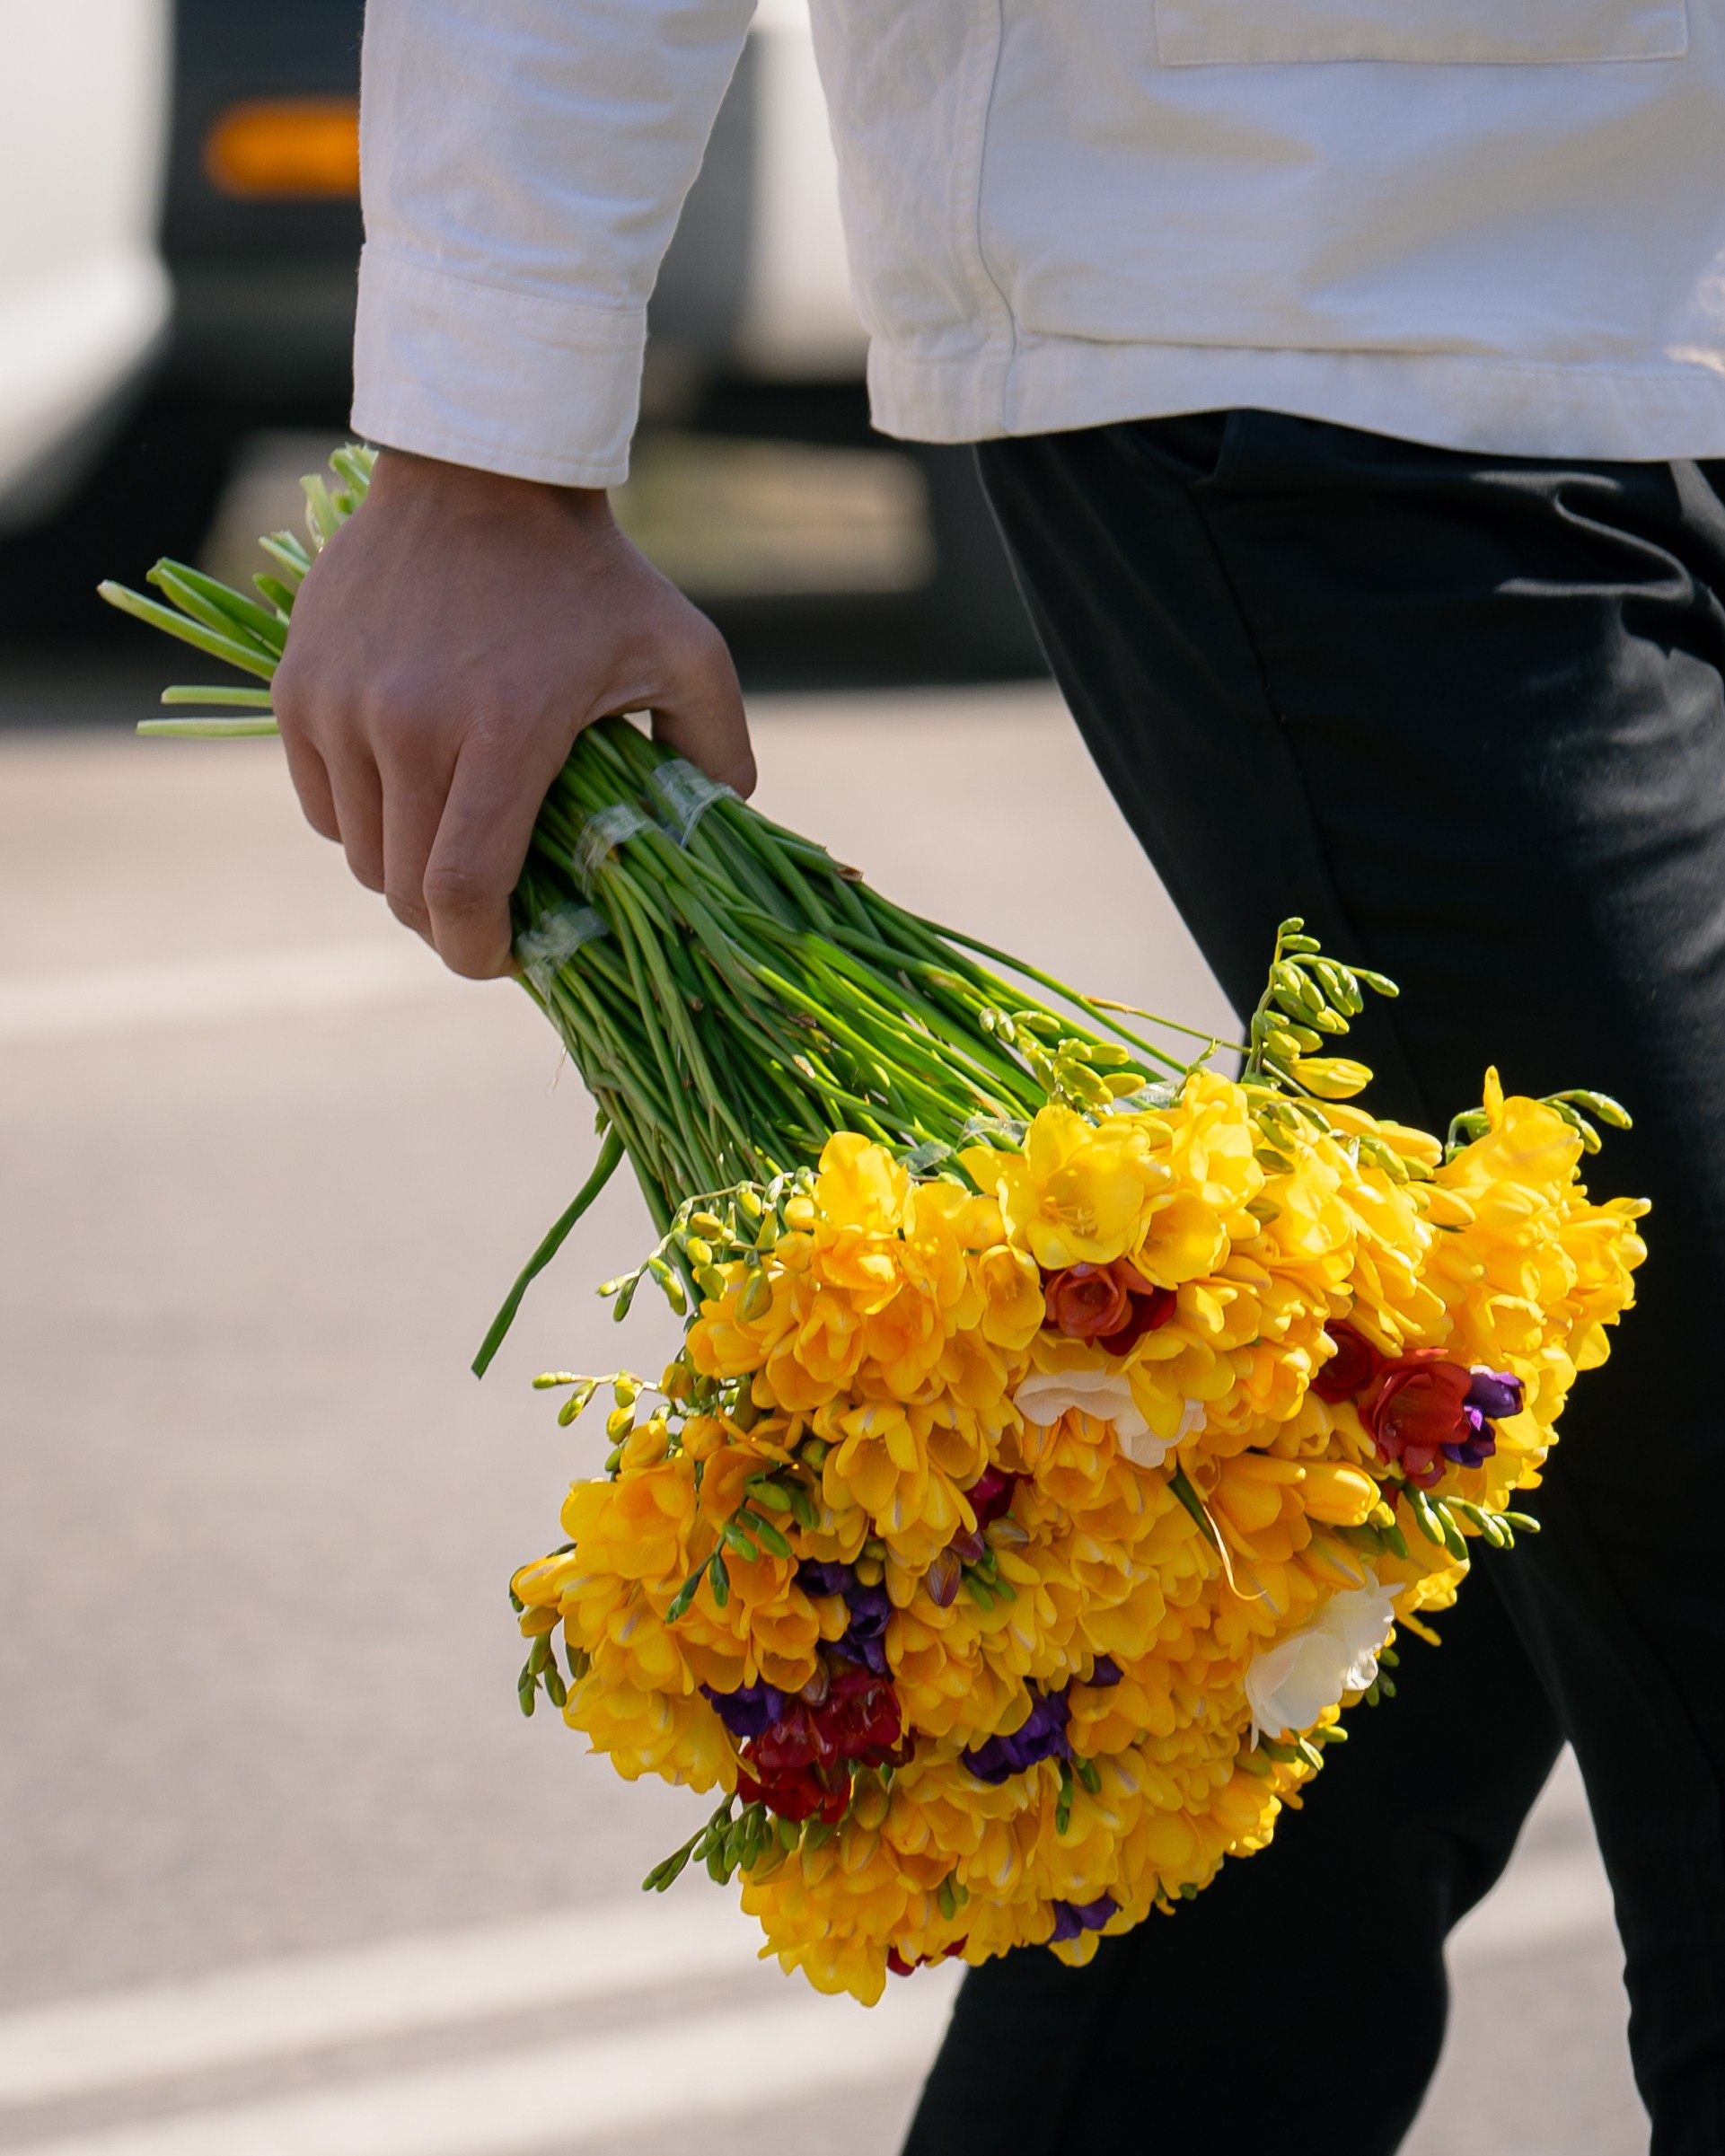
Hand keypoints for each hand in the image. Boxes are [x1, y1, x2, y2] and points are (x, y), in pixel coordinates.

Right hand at [271, 449, 753, 977]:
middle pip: (402, 889)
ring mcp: (340, 704)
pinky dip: (361, 819)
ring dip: (405, 870)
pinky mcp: (296, 687)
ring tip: (457, 837)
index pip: (459, 890)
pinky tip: (411, 789)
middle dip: (448, 922)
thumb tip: (725, 834)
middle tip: (492, 908)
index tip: (502, 959)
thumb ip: (718, 752)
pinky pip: (321, 803)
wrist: (480, 468)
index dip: (476, 951)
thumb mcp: (685, 653)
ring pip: (358, 853)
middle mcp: (406, 725)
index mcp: (504, 729)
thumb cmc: (594, 573)